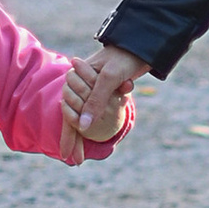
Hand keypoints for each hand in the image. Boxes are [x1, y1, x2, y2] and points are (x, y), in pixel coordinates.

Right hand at [61, 38, 146, 161]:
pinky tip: (93, 135)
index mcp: (76, 80)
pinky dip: (95, 124)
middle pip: (74, 119)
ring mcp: (92, 90)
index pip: (68, 113)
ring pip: (84, 118)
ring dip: (83, 136)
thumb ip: (95, 101)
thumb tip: (84, 127)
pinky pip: (96, 112)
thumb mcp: (109, 79)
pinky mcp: (104, 92)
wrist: (140, 45)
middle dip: (74, 140)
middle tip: (76, 161)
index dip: (68, 136)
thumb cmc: (122, 58)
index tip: (69, 156)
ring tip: (80, 157)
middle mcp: (82, 86)